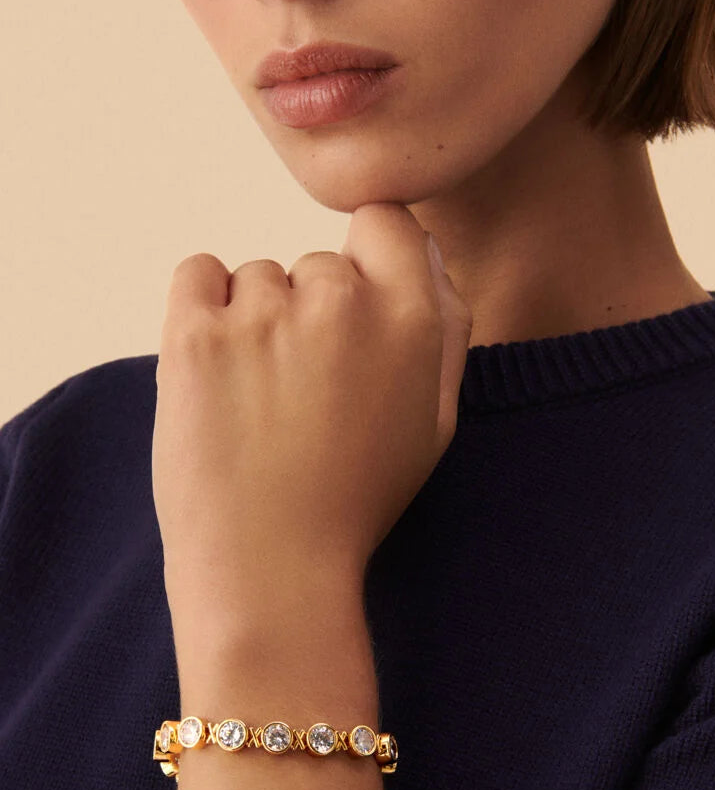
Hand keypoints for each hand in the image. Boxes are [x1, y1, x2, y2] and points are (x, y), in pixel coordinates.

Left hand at [151, 202, 471, 658]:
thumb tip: (426, 253)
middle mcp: (342, 302)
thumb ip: (444, 328)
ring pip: (260, 276)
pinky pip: (199, 273)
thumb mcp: (434, 424)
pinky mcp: (195, 333)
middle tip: (305, 387)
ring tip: (261, 397)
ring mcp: (264, 315)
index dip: (369, 259)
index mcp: (411, 321)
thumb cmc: (356, 500)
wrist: (271, 568)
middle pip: (320, 261)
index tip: (353, 308)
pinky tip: (219, 363)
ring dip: (259, 318)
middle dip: (314, 309)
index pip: (388, 221)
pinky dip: (205, 305)